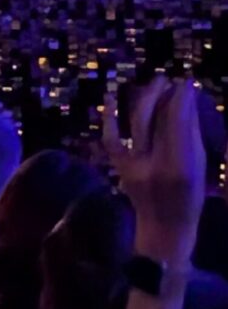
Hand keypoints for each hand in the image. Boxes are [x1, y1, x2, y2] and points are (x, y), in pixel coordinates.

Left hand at [103, 75, 205, 262]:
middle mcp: (155, 164)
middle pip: (156, 120)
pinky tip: (112, 97)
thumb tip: (187, 101)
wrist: (163, 229)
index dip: (181, 98)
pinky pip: (111, 138)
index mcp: (181, 167)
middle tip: (168, 80)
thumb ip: (192, 135)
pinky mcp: (119, 167)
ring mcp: (133, 166)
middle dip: (161, 94)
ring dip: (144, 99)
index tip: (185, 82)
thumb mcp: (199, 168)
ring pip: (136, 124)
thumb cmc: (189, 197)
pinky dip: (110, 116)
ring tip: (153, 84)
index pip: (178, 123)